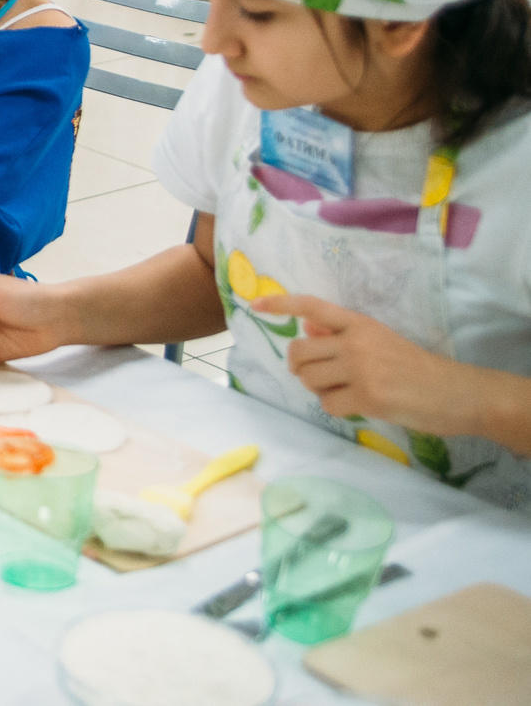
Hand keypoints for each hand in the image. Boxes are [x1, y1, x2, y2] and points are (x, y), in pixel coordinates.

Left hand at [255, 293, 476, 437]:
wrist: (457, 393)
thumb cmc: (416, 368)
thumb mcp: (380, 341)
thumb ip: (342, 335)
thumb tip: (307, 328)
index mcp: (360, 324)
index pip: (313, 307)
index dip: (281, 305)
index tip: (256, 306)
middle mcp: (356, 342)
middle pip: (299, 352)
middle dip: (301, 368)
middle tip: (319, 376)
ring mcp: (361, 369)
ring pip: (309, 379)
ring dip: (319, 389)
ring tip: (345, 390)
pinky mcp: (367, 397)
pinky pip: (327, 404)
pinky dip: (337, 408)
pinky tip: (359, 406)